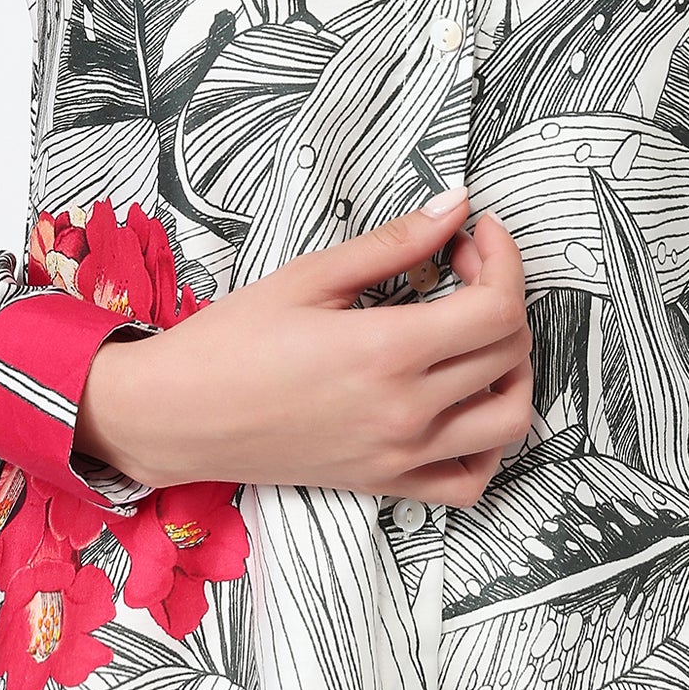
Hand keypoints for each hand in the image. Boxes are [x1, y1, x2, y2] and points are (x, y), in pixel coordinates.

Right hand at [73, 190, 532, 508]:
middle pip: (508, 353)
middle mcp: (405, 411)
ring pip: (509, 419)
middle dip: (502, 295)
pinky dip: (489, 446)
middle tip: (461, 266)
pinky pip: (471, 481)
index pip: (497, 308)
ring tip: (476, 335)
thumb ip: (392, 243)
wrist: (175, 416)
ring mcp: (401, 455)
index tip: (477, 233)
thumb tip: (455, 206)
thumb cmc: (229, 342)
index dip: (504, 260)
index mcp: (386, 352)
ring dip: (513, 369)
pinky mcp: (386, 483)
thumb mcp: (309, 277)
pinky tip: (465, 405)